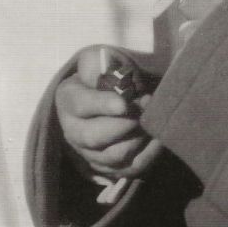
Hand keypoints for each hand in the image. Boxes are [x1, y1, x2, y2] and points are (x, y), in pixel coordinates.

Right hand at [55, 46, 161, 178]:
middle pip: (94, 137)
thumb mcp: (101, 58)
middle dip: (125, 123)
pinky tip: (158, 136)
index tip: (125, 103)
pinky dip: (149, 153)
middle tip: (145, 106)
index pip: (81, 105)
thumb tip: (104, 72)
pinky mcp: (111, 167)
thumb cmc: (109, 73)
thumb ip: (99, 62)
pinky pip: (132, 168)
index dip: (103, 105)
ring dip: (138, 138)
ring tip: (152, 119)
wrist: (118, 94)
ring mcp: (91, 153)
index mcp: (69, 100)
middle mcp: (74, 131)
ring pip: (114, 155)